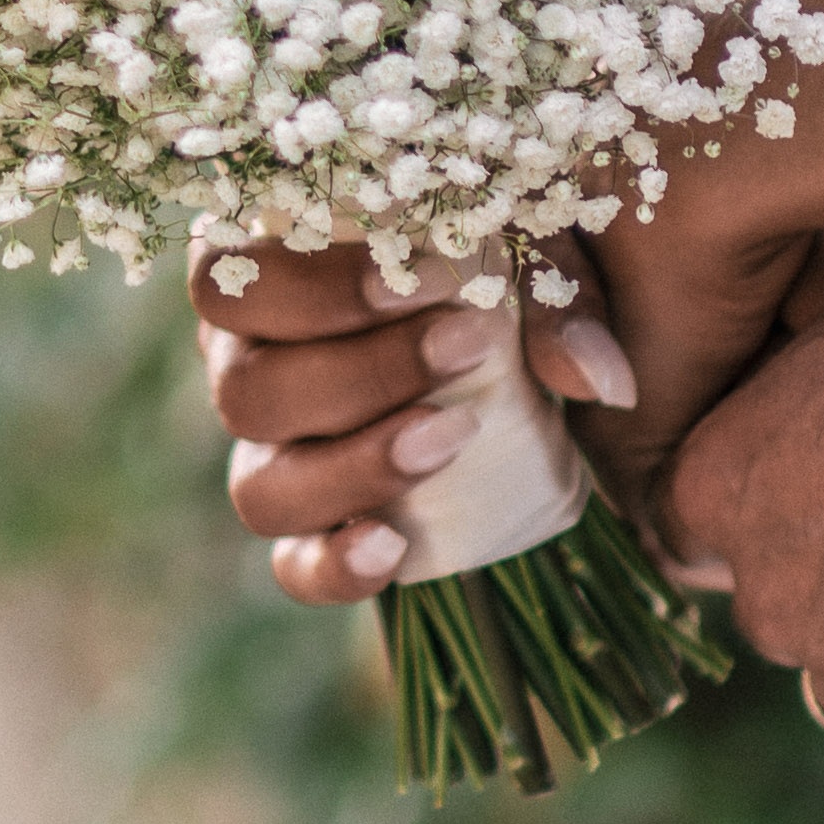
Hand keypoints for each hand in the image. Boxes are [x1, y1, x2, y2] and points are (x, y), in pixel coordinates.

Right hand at [194, 237, 640, 609]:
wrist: (512, 351)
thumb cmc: (494, 268)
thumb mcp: (527, 256)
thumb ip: (554, 296)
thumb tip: (592, 374)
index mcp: (259, 275)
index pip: (231, 280)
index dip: (316, 286)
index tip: (432, 277)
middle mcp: (242, 368)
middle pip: (243, 392)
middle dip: (361, 372)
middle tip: (471, 344)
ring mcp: (270, 459)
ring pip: (259, 489)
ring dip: (353, 466)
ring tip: (453, 437)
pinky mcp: (310, 532)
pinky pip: (293, 568)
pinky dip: (335, 565)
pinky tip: (392, 549)